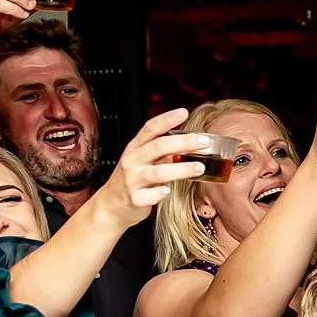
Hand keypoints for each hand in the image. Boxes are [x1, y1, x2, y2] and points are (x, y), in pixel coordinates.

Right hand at [90, 108, 211, 227]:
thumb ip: (163, 150)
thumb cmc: (134, 179)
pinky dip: (158, 193)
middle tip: (204, 141)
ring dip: (181, 169)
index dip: (166, 119)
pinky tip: (168, 191)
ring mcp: (132, 180)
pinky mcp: (134, 199)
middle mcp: (132, 161)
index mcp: (136, 148)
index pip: (150, 128)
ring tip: (200, 167)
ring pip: (157, 173)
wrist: (112, 204)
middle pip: (158, 147)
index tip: (184, 112)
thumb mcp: (144, 160)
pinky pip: (148, 196)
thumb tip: (193, 140)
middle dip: (183, 143)